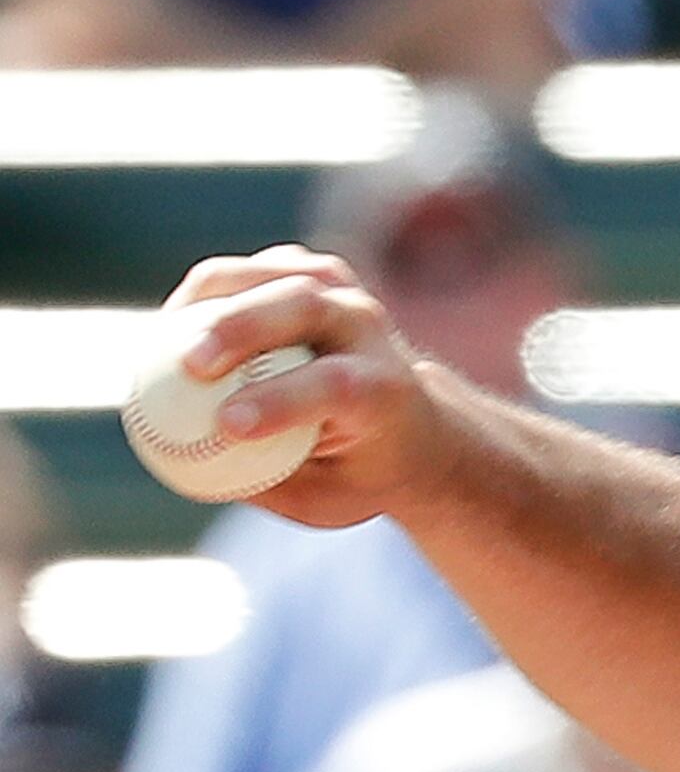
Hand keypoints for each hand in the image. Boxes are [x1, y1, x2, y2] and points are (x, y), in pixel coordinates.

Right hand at [158, 246, 448, 528]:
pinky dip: (215, 288)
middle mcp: (370, 331)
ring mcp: (346, 295)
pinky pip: (258, 270)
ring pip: (277, 274)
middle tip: (188, 365)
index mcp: (384, 390)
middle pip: (303, 306)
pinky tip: (181, 319)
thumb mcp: (326, 501)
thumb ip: (264, 486)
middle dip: (239, 328)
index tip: (227, 424)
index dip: (278, 400)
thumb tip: (186, 472)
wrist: (421, 427)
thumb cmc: (362, 473)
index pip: (333, 383)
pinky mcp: (316, 276)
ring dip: (215, 297)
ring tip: (167, 338)